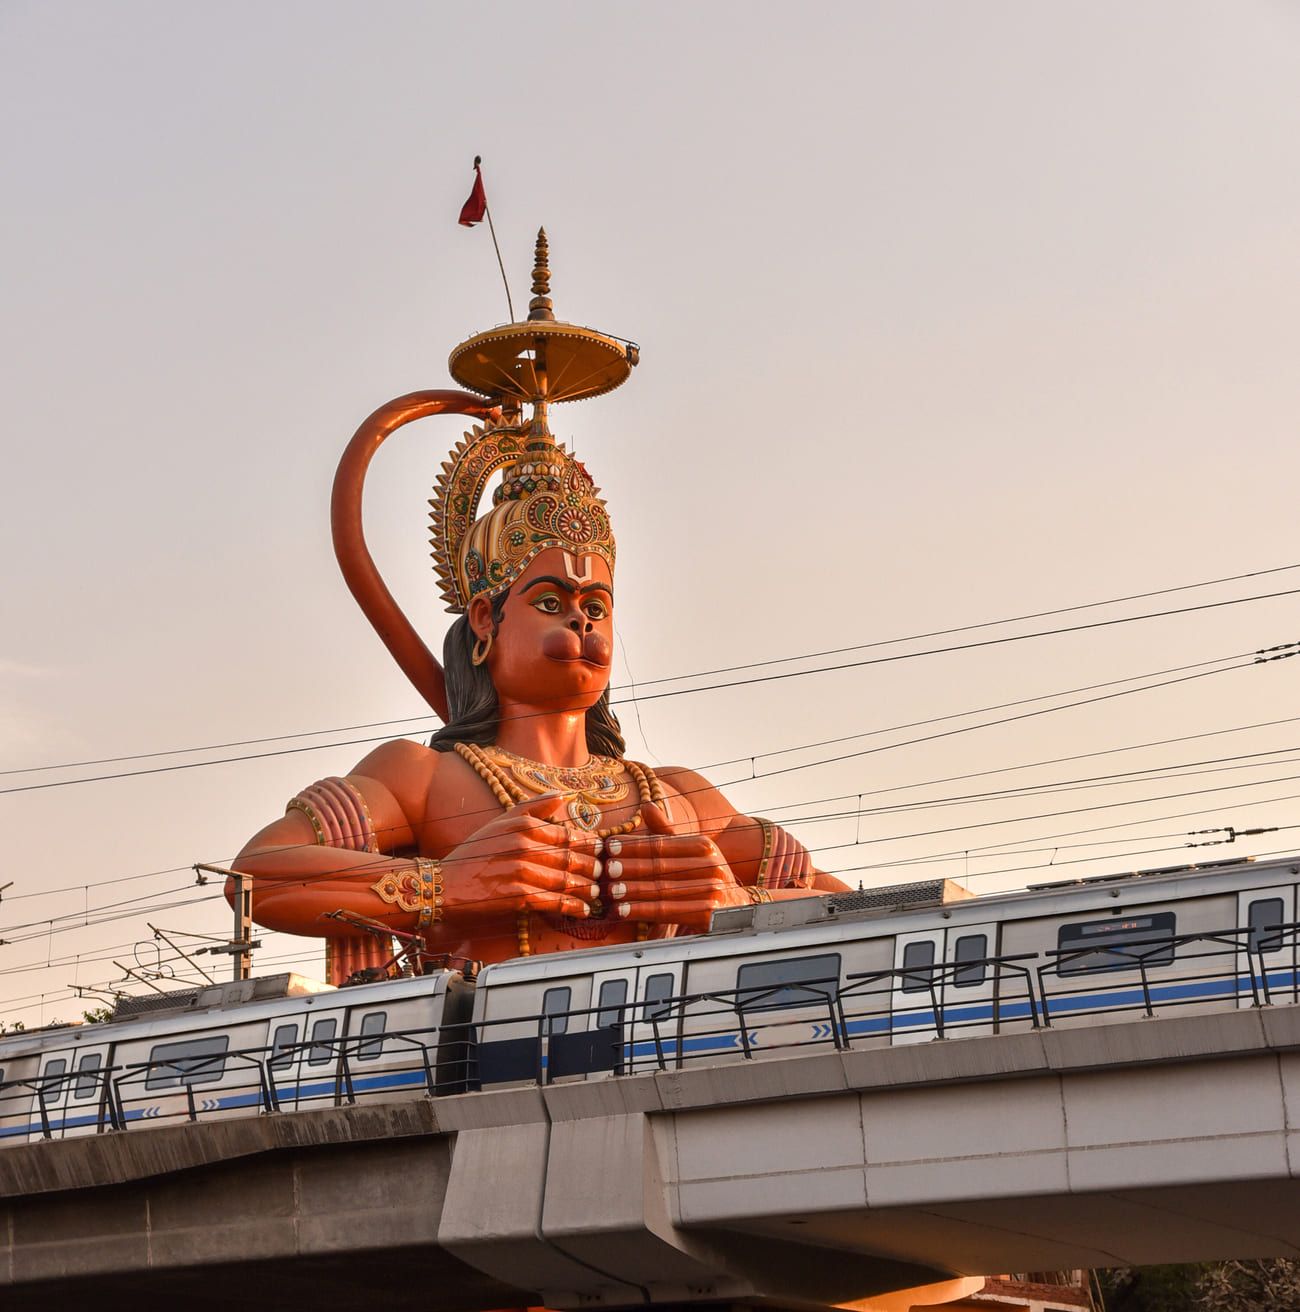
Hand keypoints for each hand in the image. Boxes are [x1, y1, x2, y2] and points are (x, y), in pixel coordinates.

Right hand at [440, 793, 602, 925]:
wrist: (443, 883)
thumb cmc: (473, 853)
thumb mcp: (500, 822)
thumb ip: (533, 807)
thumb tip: (564, 796)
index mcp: (522, 824)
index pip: (567, 833)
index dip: (588, 843)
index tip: (600, 850)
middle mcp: (524, 844)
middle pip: (570, 856)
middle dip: (592, 866)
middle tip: (605, 873)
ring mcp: (522, 871)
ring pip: (566, 879)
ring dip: (586, 888)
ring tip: (597, 893)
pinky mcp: (518, 896)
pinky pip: (554, 901)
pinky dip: (572, 906)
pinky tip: (583, 910)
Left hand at [604, 802, 743, 928]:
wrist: (738, 909)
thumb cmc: (706, 876)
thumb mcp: (691, 852)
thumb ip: (666, 832)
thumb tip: (646, 805)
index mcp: (704, 846)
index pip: (662, 844)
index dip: (633, 845)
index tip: (608, 846)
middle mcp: (712, 866)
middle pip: (660, 866)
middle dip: (628, 867)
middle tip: (604, 868)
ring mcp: (712, 891)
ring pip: (661, 889)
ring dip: (631, 890)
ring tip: (608, 890)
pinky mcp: (708, 915)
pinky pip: (667, 911)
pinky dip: (642, 911)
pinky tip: (622, 911)